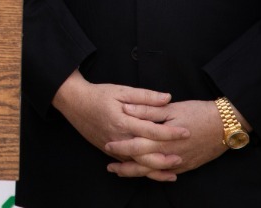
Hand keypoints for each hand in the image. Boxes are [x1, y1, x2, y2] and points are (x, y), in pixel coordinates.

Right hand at [51, 69, 187, 168]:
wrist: (74, 103)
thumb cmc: (98, 94)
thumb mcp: (121, 90)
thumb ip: (145, 96)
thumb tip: (167, 98)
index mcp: (123, 121)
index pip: (152, 130)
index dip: (170, 132)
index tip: (186, 132)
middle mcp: (118, 137)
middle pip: (146, 154)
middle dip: (165, 158)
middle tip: (182, 157)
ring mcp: (113, 147)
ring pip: (137, 164)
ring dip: (155, 169)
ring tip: (172, 170)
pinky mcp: (109, 151)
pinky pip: (127, 164)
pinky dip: (141, 169)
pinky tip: (153, 170)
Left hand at [105, 99, 227, 180]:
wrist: (226, 125)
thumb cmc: (198, 113)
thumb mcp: (172, 108)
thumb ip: (148, 110)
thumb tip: (127, 109)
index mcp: (164, 139)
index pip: (137, 146)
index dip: (121, 147)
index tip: (107, 145)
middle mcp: (171, 155)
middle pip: (143, 164)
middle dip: (125, 166)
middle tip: (110, 166)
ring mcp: (180, 163)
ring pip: (154, 172)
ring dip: (136, 173)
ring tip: (121, 172)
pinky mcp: (188, 166)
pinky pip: (167, 174)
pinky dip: (154, 175)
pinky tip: (145, 173)